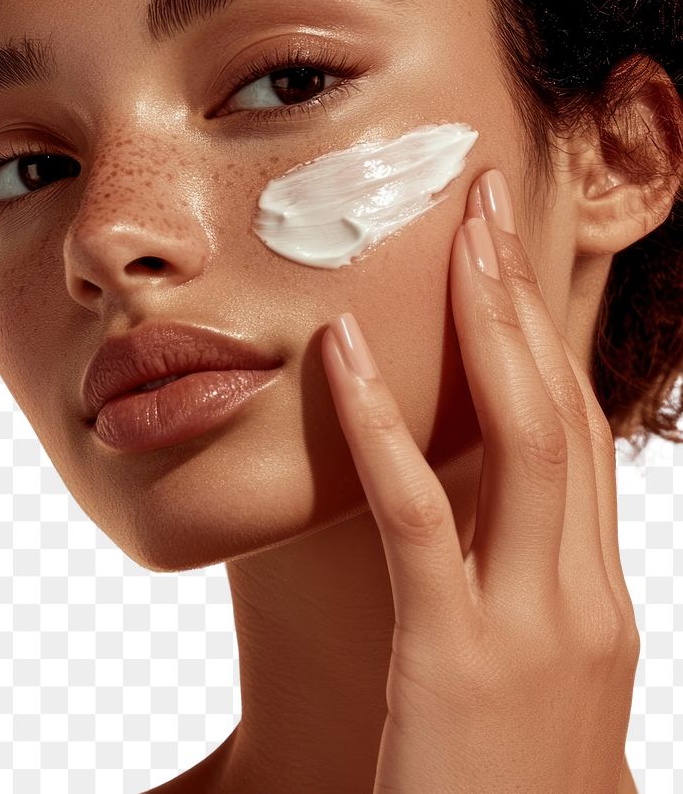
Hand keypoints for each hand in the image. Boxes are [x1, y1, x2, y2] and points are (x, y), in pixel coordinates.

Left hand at [320, 169, 640, 792]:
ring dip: (488, 323)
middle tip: (486, 201)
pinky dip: (382, 425)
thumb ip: (507, 596)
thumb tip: (461, 523)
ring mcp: (534, 625)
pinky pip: (420, 515)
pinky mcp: (459, 656)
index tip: (507, 260)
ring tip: (455, 232)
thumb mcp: (522, 678)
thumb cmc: (503, 785)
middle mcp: (584, 596)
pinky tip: (342, 353)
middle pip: (563, 408)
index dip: (547, 337)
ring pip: (524, 438)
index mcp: (594, 596)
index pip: (581, 434)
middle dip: (527, 297)